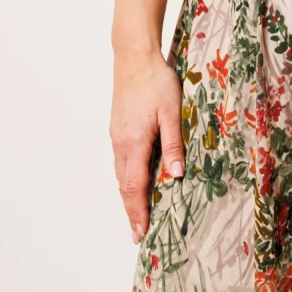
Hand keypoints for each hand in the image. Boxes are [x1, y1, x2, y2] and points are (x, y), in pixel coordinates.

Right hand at [111, 50, 184, 243]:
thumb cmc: (156, 81)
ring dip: (128, 198)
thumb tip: (175, 177)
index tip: (141, 232)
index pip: (135, 186)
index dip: (139, 211)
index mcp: (134, 142)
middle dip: (131, 212)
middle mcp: (120, 143)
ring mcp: (116, 136)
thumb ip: (173, 145)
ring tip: (137, 215)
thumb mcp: (172, 113)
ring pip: (120, 175)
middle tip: (138, 234)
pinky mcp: (117, 129)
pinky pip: (120, 162)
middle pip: (123, 186)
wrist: (133, 57)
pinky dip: (126, 180)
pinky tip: (134, 183)